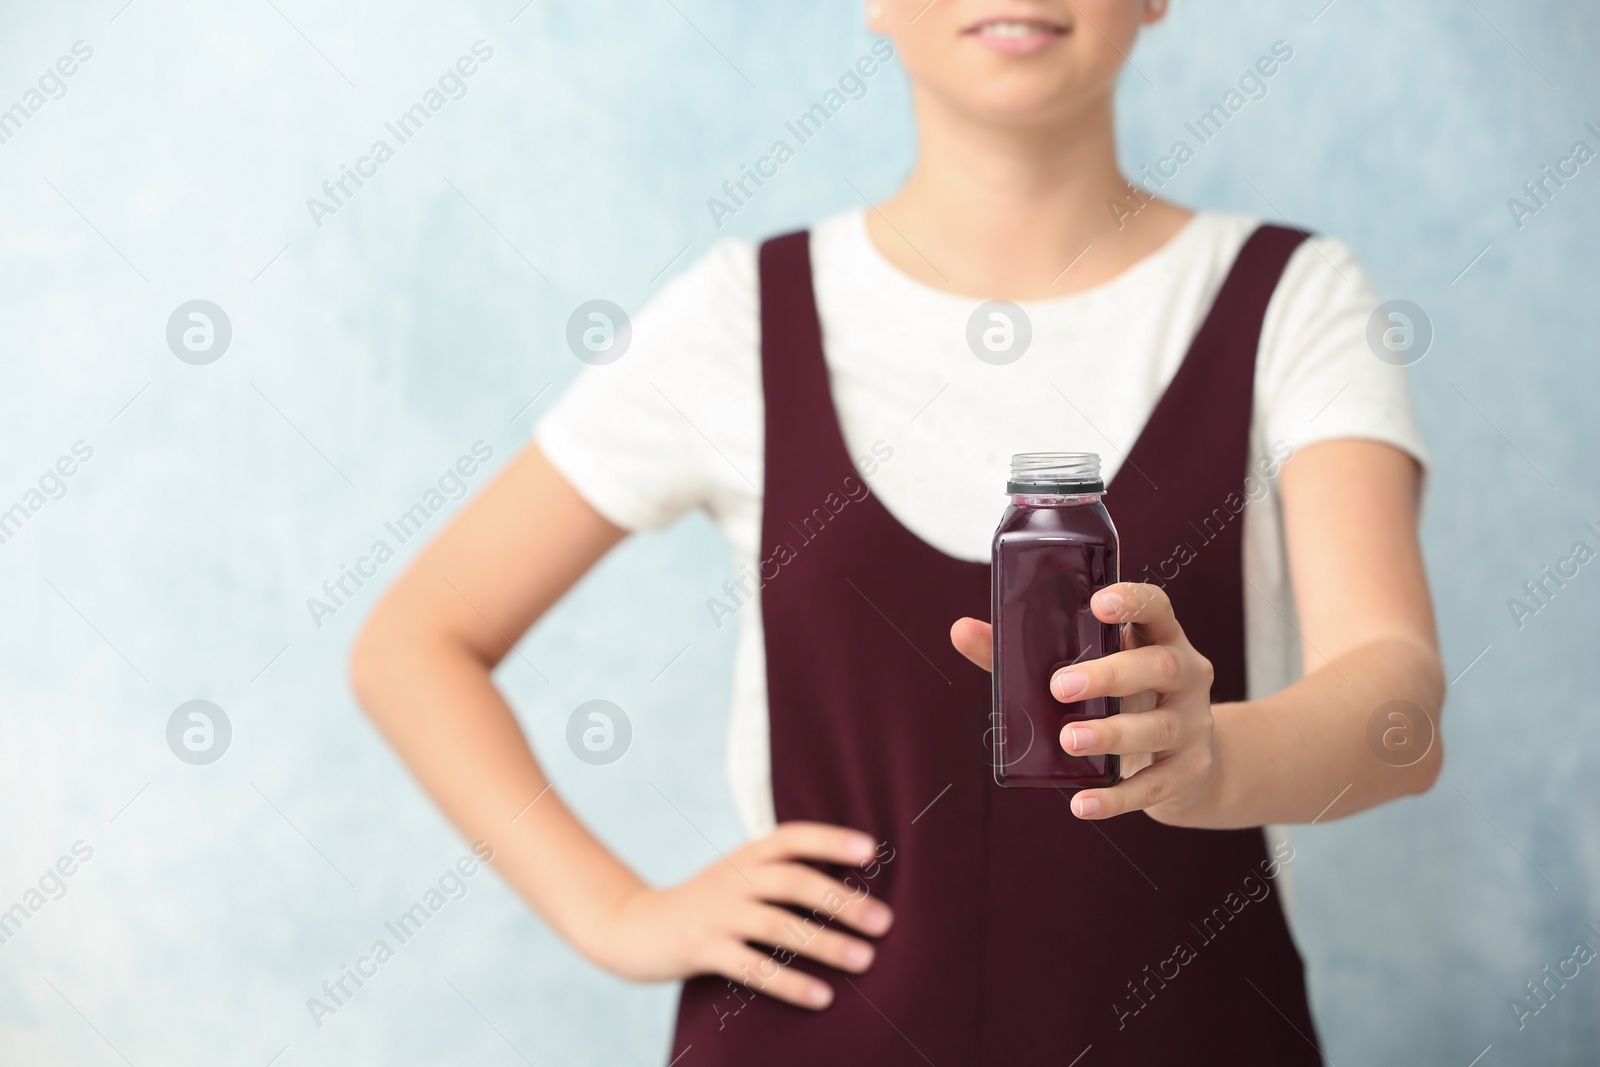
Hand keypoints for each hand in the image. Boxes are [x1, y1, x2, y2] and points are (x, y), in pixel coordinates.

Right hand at [579, 822, 894, 1009]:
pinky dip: (790, 982)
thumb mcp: (737, 877)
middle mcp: (734, 879)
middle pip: (795, 881)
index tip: (872, 851)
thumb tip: (848, 889)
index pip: (793, 838)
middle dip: (843, 901)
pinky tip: (822, 997)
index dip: (832, 841)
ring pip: (779, 926)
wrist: (634, 927)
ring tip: (865, 960)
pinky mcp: (703, 950)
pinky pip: (754, 968)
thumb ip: (778, 874)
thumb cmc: (705, 904)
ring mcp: (717, 914)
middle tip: (885, 922)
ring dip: (826, 943)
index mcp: (746, 856)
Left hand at [951, 581, 1219, 824]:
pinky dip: (1116, 797)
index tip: (1098, 603)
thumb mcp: (1088, 672)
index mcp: (1159, 639)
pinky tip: (1083, 803)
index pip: (1156, 607)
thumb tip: (962, 630)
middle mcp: (1185, 676)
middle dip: (1110, 675)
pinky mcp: (1190, 771)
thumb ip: (1024, 653)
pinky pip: (1155, 785)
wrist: (1184, 768)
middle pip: (1159, 666)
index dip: (1132, 601)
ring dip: (1112, 734)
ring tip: (1069, 740)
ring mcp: (1193, 724)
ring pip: (1159, 726)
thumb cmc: (1122, 702)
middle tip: (1060, 686)